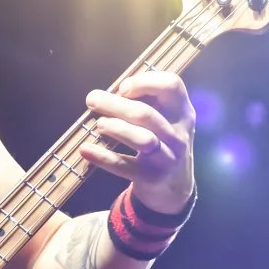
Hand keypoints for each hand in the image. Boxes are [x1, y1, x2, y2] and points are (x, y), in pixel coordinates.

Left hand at [82, 72, 195, 213]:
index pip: (172, 86)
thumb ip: (147, 102)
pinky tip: (85, 149)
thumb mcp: (167, 120)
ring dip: (116, 128)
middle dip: (116, 104)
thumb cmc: (163, 141)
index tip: (123, 88)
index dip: (146, 82)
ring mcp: (167, 158)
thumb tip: (109, 93)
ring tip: (98, 124)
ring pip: (142, 139)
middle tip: (92, 99)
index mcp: (183, 112)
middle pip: (147, 114)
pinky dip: (102, 157)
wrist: (176, 186)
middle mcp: (178, 135)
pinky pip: (124, 166)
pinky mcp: (151, 177)